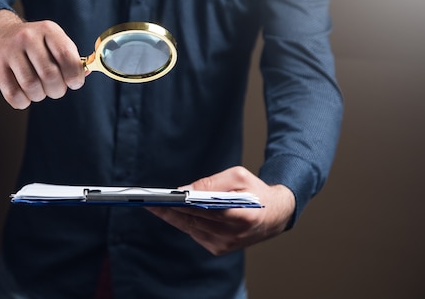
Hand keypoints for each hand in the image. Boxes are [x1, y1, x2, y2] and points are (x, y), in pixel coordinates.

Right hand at [0, 10, 85, 108]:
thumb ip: (69, 57)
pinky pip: (14, 95)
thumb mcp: (52, 41)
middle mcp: (28, 38)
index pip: (67, 56)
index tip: (74, 83)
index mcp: (47, 30)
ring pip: (32, 87)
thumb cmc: (31, 44)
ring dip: (39, 95)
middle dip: (57, 90)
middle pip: (50, 75)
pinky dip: (23, 101)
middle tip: (54, 89)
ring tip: (38, 89)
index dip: (75, 76)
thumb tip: (83, 75)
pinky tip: (24, 95)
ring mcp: (9, 52)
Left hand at [147, 166, 295, 255]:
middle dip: (168, 210)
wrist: (275, 214)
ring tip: (154, 205)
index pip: (202, 210)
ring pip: (190, 228)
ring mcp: (225, 245)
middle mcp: (232, 235)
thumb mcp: (237, 176)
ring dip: (172, 217)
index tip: (161, 199)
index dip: (178, 205)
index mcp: (240, 216)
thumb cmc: (256, 192)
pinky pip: (195, 233)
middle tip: (148, 200)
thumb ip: (211, 183)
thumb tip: (184, 190)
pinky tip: (171, 212)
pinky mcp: (219, 249)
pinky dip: (183, 222)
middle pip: (192, 221)